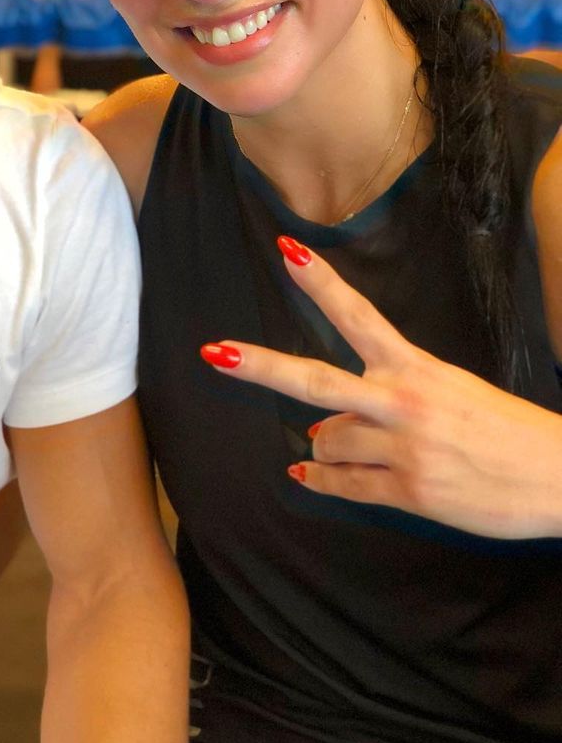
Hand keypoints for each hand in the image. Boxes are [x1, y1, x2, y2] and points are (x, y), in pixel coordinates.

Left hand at [199, 236, 561, 538]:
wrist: (560, 477)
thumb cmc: (509, 431)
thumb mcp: (456, 392)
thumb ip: (395, 394)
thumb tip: (330, 417)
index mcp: (418, 369)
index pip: (360, 316)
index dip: (320, 283)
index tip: (287, 250)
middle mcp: (403, 403)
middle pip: (314, 380)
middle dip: (259, 366)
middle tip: (216, 353)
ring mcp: (402, 449)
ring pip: (324, 438)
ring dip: (321, 442)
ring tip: (336, 446)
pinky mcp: (408, 492)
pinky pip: (342, 485)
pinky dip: (321, 480)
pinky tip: (309, 475)